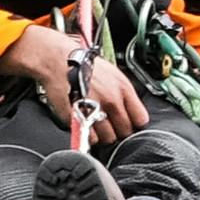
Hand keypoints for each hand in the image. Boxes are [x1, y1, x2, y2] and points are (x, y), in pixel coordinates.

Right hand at [17, 27, 148, 146]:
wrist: (59, 60)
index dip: (134, 123)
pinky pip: (91, 139)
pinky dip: (89, 137)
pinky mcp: (78, 119)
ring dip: (104, 135)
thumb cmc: (84, 65)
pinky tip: (86, 127)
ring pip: (109, 138)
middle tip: (111, 125)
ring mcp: (95, 111)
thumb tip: (130, 109)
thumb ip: (124, 94)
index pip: (140, 119)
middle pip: (125, 131)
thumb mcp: (113, 74)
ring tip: (97, 126)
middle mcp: (112, 101)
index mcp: (123, 89)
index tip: (129, 123)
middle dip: (119, 131)